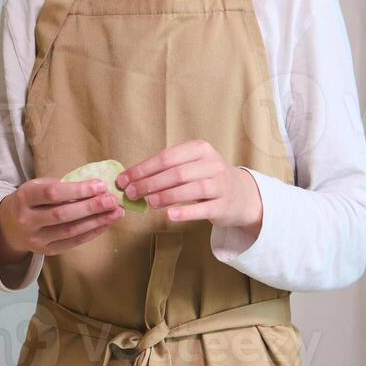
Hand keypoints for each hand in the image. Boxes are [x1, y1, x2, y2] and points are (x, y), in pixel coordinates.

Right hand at [0, 176, 123, 263]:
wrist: (8, 226)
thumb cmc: (29, 200)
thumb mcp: (36, 186)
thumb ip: (60, 185)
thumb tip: (95, 186)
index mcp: (24, 198)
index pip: (52, 194)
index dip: (78, 190)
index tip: (99, 184)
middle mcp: (27, 221)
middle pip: (62, 214)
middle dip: (91, 207)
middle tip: (112, 200)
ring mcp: (36, 239)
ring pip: (70, 231)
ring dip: (96, 221)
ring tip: (116, 212)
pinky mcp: (46, 251)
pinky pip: (73, 242)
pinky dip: (92, 232)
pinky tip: (106, 223)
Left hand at [118, 140, 262, 231]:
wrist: (242, 195)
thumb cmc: (207, 179)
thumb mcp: (191, 166)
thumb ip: (166, 170)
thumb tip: (131, 179)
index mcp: (199, 149)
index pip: (166, 157)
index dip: (142, 169)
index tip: (123, 179)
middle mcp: (212, 164)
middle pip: (176, 173)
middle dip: (149, 183)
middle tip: (131, 193)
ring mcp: (221, 184)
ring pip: (190, 188)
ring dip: (166, 196)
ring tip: (148, 203)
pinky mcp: (224, 205)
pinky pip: (203, 208)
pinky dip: (186, 212)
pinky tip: (170, 216)